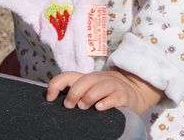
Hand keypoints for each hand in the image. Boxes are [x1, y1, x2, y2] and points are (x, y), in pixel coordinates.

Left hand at [46, 68, 162, 113]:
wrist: (134, 90)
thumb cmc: (106, 94)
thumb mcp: (92, 91)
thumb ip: (78, 94)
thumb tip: (57, 104)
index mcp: (87, 79)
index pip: (68, 76)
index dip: (56, 84)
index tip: (50, 98)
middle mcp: (99, 80)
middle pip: (84, 80)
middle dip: (74, 92)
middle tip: (69, 106)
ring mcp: (112, 86)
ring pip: (99, 87)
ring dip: (88, 96)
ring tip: (83, 107)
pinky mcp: (124, 96)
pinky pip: (115, 97)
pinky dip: (107, 102)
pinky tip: (100, 108)